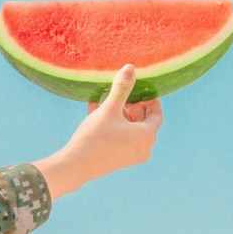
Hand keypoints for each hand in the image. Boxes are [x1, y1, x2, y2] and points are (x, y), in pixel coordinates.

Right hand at [32, 64, 162, 200]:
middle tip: (122, 94)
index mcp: (147, 136)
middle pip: (143, 122)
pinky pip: (120, 138)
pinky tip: (95, 112)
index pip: (156, 114)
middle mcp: (143, 149)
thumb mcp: (110, 109)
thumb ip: (122, 88)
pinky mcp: (117, 160)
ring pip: (130, 129)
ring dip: (120, 114)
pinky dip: (113, 125)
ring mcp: (131, 157)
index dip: (150, 99)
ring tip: (106, 101)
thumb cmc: (96, 136)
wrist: (75, 165)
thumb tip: (131, 68)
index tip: (141, 88)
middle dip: (132, 106)